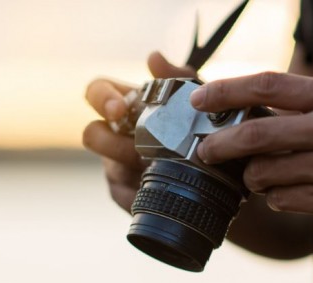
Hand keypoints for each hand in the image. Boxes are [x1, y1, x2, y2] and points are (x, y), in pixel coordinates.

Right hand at [83, 52, 195, 211]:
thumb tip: (153, 57)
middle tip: (135, 147)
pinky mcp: (125, 192)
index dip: (102, 98)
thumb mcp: (195, 102)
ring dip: (131, 168)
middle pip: (91, 133)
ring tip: (156, 167)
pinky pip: (124, 195)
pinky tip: (160, 191)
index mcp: (128, 105)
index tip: (118, 109)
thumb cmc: (199, 129)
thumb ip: (176, 78)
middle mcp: (117, 133)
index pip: (98, 91)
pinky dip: (141, 194)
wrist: (221, 173)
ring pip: (109, 166)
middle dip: (108, 141)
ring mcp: (118, 164)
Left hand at [190, 72, 312, 235]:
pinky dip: (274, 197)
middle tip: (204, 150)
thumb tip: (248, 110)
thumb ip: (302, 106)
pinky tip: (286, 192)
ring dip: (251, 177)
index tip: (199, 97)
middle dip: (218, 144)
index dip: (226, 90)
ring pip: (263, 174)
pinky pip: (282, 200)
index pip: (267, 85)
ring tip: (259, 174)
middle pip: (254, 134)